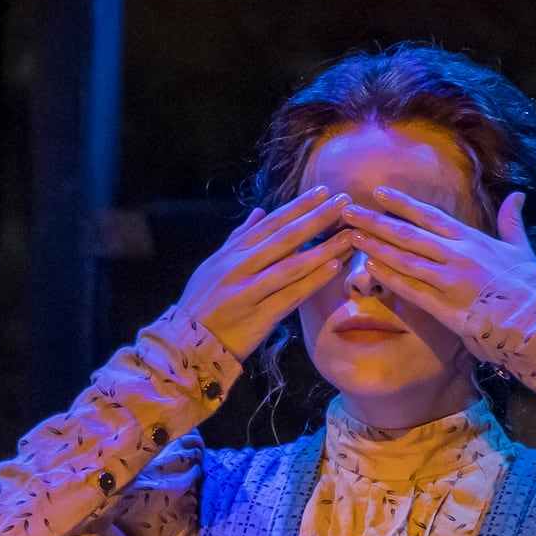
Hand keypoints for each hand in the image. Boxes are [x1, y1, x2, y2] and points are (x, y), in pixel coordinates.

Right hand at [171, 185, 353, 358]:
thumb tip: (259, 212)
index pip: (270, 224)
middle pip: (285, 239)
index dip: (298, 207)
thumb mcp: (213, 265)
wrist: (185, 343)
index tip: (323, 192)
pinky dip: (313, 281)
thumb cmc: (202, 303)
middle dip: (317, 219)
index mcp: (231, 254)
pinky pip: (291, 295)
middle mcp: (239, 268)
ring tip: (350, 235)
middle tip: (345, 202)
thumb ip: (237, 238)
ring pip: (292, 265)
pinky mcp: (259, 317)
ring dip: (324, 249)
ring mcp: (249, 292)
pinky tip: (335, 267)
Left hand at [340, 187, 535, 345]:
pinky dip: (389, 277)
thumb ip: (512, 221)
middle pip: (408, 234)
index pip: (430, 216)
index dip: (402, 204)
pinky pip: (410, 289)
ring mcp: (449, 280)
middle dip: (376, 222)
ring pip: (404, 259)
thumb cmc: (528, 284)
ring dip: (375, 247)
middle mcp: (458, 255)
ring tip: (351, 236)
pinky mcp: (444, 306)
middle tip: (348, 211)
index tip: (378, 193)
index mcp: (472, 239)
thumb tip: (518, 195)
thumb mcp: (520, 247)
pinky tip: (368, 268)